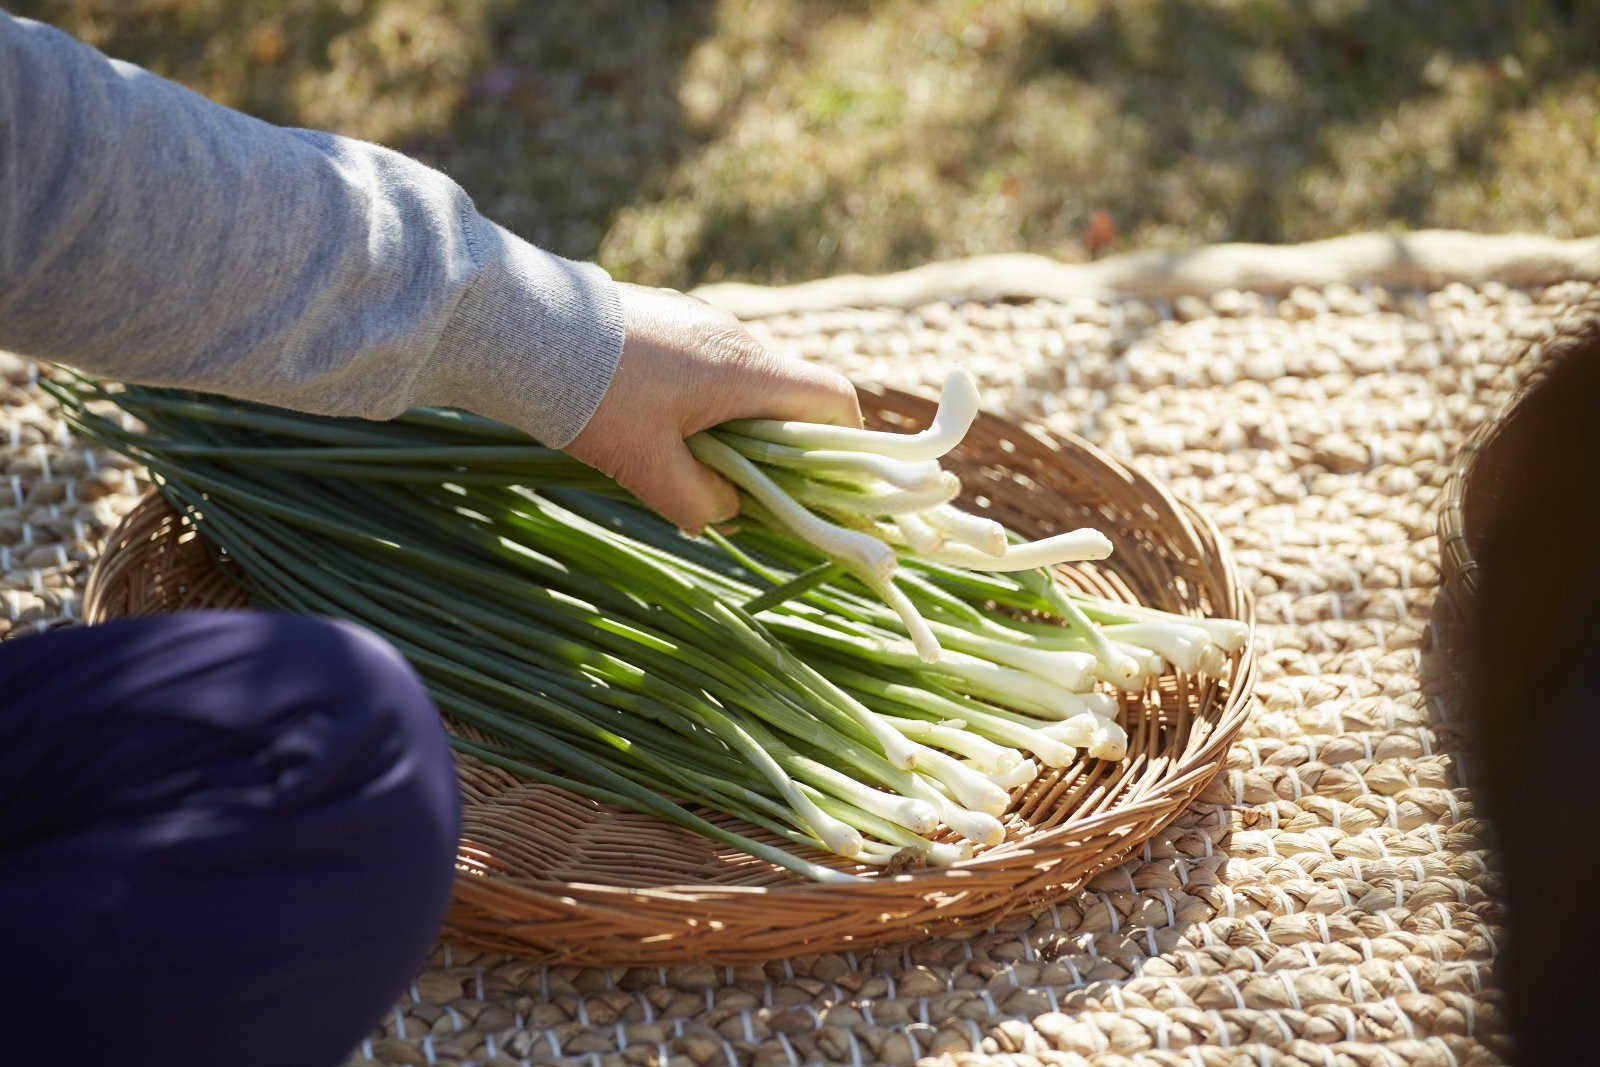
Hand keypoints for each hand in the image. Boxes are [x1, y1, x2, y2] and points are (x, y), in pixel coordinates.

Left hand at [566, 283, 861, 532]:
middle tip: (752, 490)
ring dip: (736, 425)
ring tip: (692, 461)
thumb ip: (699, 501)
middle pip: (788, 395)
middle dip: (782, 446)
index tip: (827, 484)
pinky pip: (707, 365)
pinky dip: (703, 401)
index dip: (844, 443)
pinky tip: (656, 426)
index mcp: (744, 369)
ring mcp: (700, 321)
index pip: (831, 399)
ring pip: (744, 382)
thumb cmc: (594, 399)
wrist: (524, 328)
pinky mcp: (666, 317)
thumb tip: (726, 512)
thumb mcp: (646, 468)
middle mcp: (734, 337)